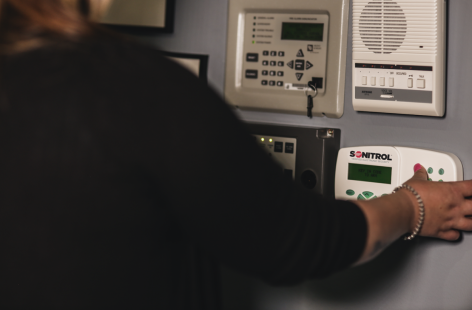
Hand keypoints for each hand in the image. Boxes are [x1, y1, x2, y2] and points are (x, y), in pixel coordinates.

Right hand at [353, 164, 471, 264]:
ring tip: (470, 219)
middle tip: (471, 204)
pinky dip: (456, 234)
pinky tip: (455, 231)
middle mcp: (455, 207)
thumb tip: (420, 170)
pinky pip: (455, 236)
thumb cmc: (411, 196)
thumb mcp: (416, 180)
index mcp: (452, 191)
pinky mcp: (442, 232)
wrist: (403, 210)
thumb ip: (421, 175)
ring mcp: (450, 220)